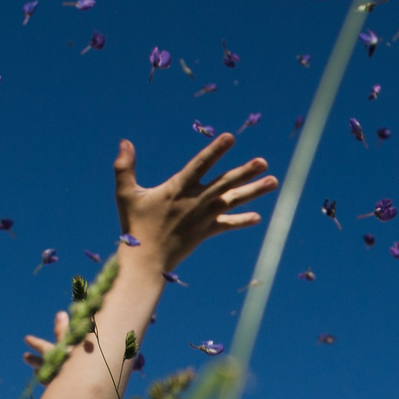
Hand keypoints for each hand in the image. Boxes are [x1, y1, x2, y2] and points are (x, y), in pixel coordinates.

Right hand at [115, 134, 278, 272]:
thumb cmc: (135, 224)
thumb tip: (125, 141)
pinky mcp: (206, 232)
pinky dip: (242, 221)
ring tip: (273, 182)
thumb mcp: (125, 193)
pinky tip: (258, 217)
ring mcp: (204, 217)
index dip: (216, 150)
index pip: (201, 164)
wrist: (146, 261)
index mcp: (178, 188)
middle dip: (245, 172)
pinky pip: (228, 225)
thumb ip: (125, 166)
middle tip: (264, 162)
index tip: (231, 137)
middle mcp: (196, 201)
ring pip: (233, 201)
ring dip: (254, 191)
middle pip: (225, 183)